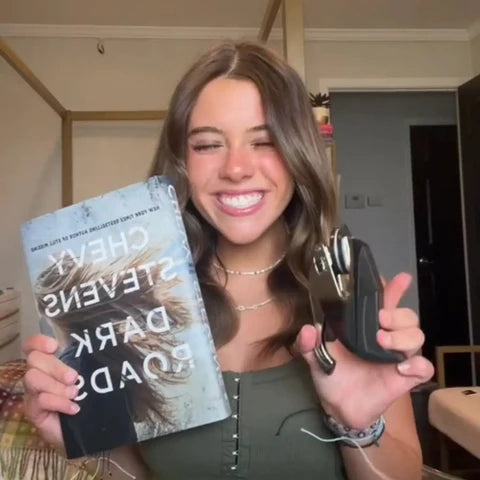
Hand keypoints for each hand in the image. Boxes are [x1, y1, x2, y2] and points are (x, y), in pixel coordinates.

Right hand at [22, 334, 79, 452]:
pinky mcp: (33, 411)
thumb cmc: (87, 397)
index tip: (55, 346)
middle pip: (34, 360)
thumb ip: (87, 362)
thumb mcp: (88, 377)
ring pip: (33, 379)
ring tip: (75, 394)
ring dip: (56, 386)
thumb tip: (102, 349)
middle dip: (56, 367)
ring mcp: (32, 393)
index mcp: (49, 362)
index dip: (38, 342)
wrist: (84, 429)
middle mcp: (37, 374)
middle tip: (74, 378)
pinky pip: (40, 400)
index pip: (32, 345)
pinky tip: (74, 408)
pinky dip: (60, 403)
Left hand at [295, 273, 433, 428]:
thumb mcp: (315, 356)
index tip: (400, 278)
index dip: (393, 288)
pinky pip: (424, 368)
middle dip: (396, 313)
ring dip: (403, 335)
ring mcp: (397, 356)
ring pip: (417, 335)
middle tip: (380, 321)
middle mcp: (385, 336)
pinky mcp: (404, 378)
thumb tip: (309, 329)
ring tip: (382, 342)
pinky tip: (401, 367)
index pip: (384, 301)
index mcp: (365, 326)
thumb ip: (309, 342)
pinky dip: (417, 365)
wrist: (338, 406)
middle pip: (407, 315)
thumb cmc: (331, 374)